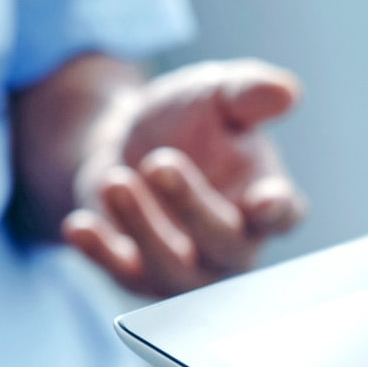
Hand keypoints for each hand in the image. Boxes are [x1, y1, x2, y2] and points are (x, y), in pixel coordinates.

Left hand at [62, 59, 306, 295]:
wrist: (127, 140)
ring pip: (173, 269)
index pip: (283, 214)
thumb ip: (249, 93)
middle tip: (160, 162)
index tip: (265, 200)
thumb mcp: (217, 94)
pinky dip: (100, 253)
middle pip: (225, 244)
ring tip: (115, 181)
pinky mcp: (137, 273)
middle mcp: (232, 244)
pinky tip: (79, 226)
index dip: (277, 211)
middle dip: (193, 206)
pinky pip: (122, 274)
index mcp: (264, 198)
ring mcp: (186, 267)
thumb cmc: (190, 121)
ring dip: (144, 228)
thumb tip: (287, 92)